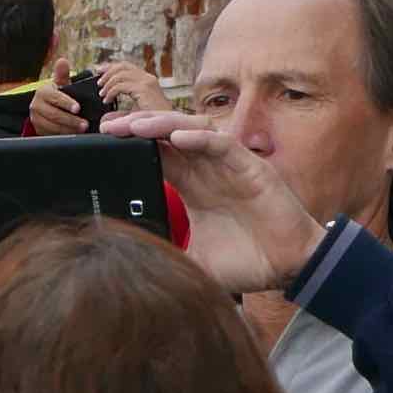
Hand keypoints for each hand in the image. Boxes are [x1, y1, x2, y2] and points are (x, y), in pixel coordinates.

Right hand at [20, 79, 89, 134]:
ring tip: (82, 129)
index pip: (54, 97)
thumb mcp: (60, 84)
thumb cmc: (57, 94)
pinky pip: (51, 135)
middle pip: (54, 115)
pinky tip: (74, 134)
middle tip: (85, 123)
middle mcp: (36, 105)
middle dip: (71, 120)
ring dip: (68, 129)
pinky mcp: (38, 130)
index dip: (66, 103)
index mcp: (42, 92)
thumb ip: (62, 74)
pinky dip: (64, 135)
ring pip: (52, 126)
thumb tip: (62, 61)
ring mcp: (36, 119)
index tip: (78, 108)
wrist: (45, 108)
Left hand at [89, 59, 172, 116]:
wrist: (167, 126)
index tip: (99, 71)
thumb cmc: (153, 122)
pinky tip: (107, 99)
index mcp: (147, 80)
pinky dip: (111, 92)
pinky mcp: (144, 89)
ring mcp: (147, 82)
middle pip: (123, 66)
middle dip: (107, 72)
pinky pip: (121, 86)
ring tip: (102, 93)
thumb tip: (105, 118)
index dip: (111, 66)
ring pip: (120, 74)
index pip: (126, 66)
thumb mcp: (134, 113)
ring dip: (108, 83)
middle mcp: (148, 78)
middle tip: (99, 83)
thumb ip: (121, 112)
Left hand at [109, 111, 327, 295]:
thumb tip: (132, 267)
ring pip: (191, 131)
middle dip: (137, 127)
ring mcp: (229, 165)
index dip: (130, 145)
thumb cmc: (249, 261)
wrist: (290, 267)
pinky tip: (179, 137)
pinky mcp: (251, 167)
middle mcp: (208, 170)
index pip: (157, 156)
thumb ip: (169, 256)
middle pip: (167, 137)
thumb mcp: (196, 262)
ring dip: (162, 124)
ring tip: (134, 125)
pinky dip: (200, 138)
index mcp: (193, 187)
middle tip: (107, 127)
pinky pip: (222, 144)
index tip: (102, 142)